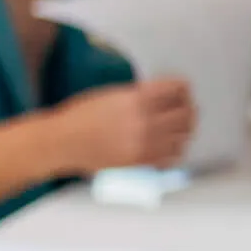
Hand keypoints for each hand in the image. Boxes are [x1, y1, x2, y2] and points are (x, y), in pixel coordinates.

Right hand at [55, 78, 196, 172]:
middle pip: (186, 113)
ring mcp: (145, 144)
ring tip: (178, 127)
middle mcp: (145, 121)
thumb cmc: (83, 114)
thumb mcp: (114, 94)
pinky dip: (175, 149)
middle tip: (185, 108)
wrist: (62, 142)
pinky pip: (173, 156)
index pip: (178, 89)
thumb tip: (168, 95)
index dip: (183, 88)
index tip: (182, 90)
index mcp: (138, 98)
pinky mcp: (141, 162)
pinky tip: (168, 144)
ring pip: (184, 136)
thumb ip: (142, 94)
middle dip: (188, 108)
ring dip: (184, 130)